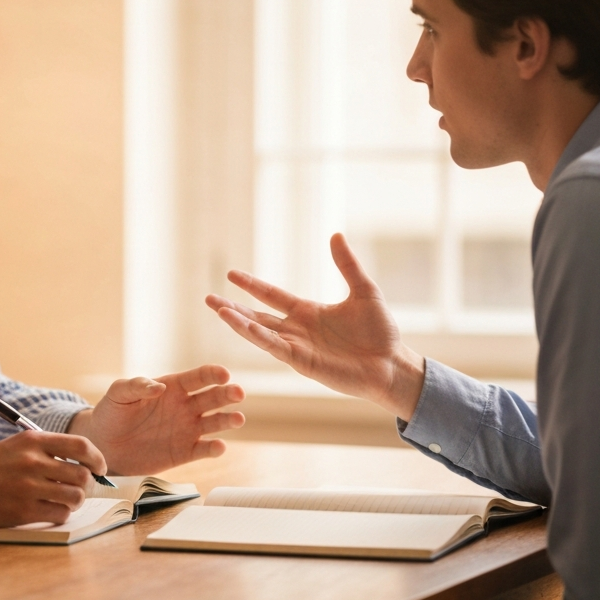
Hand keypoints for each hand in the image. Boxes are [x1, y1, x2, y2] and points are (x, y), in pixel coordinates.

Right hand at [0, 430, 107, 531]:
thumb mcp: (13, 447)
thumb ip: (45, 450)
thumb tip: (82, 463)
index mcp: (32, 440)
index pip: (80, 445)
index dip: (97, 458)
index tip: (100, 468)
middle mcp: (32, 461)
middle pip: (81, 474)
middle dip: (87, 485)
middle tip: (80, 489)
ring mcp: (27, 487)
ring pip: (74, 497)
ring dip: (74, 501)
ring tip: (63, 501)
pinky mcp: (21, 511)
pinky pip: (58, 514)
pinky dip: (60, 515)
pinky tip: (49, 511)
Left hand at [70, 365, 243, 474]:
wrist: (104, 445)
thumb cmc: (112, 412)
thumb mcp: (119, 393)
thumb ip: (137, 385)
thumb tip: (159, 387)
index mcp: (172, 387)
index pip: (198, 377)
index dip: (213, 374)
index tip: (224, 374)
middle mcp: (185, 406)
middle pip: (213, 398)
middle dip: (227, 394)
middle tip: (237, 393)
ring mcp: (187, 429)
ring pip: (215, 423)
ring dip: (228, 420)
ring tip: (238, 419)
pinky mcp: (184, 452)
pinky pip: (203, 450)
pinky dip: (214, 449)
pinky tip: (219, 446)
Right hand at [205, 233, 424, 419]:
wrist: (392, 364)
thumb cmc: (380, 332)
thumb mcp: (363, 290)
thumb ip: (346, 265)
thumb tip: (335, 235)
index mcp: (307, 312)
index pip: (271, 296)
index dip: (252, 285)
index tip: (231, 274)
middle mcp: (297, 330)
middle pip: (256, 316)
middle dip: (232, 308)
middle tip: (208, 298)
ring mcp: (297, 347)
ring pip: (260, 332)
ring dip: (238, 322)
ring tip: (217, 309)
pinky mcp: (302, 362)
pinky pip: (274, 347)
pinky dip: (258, 336)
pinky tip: (243, 325)